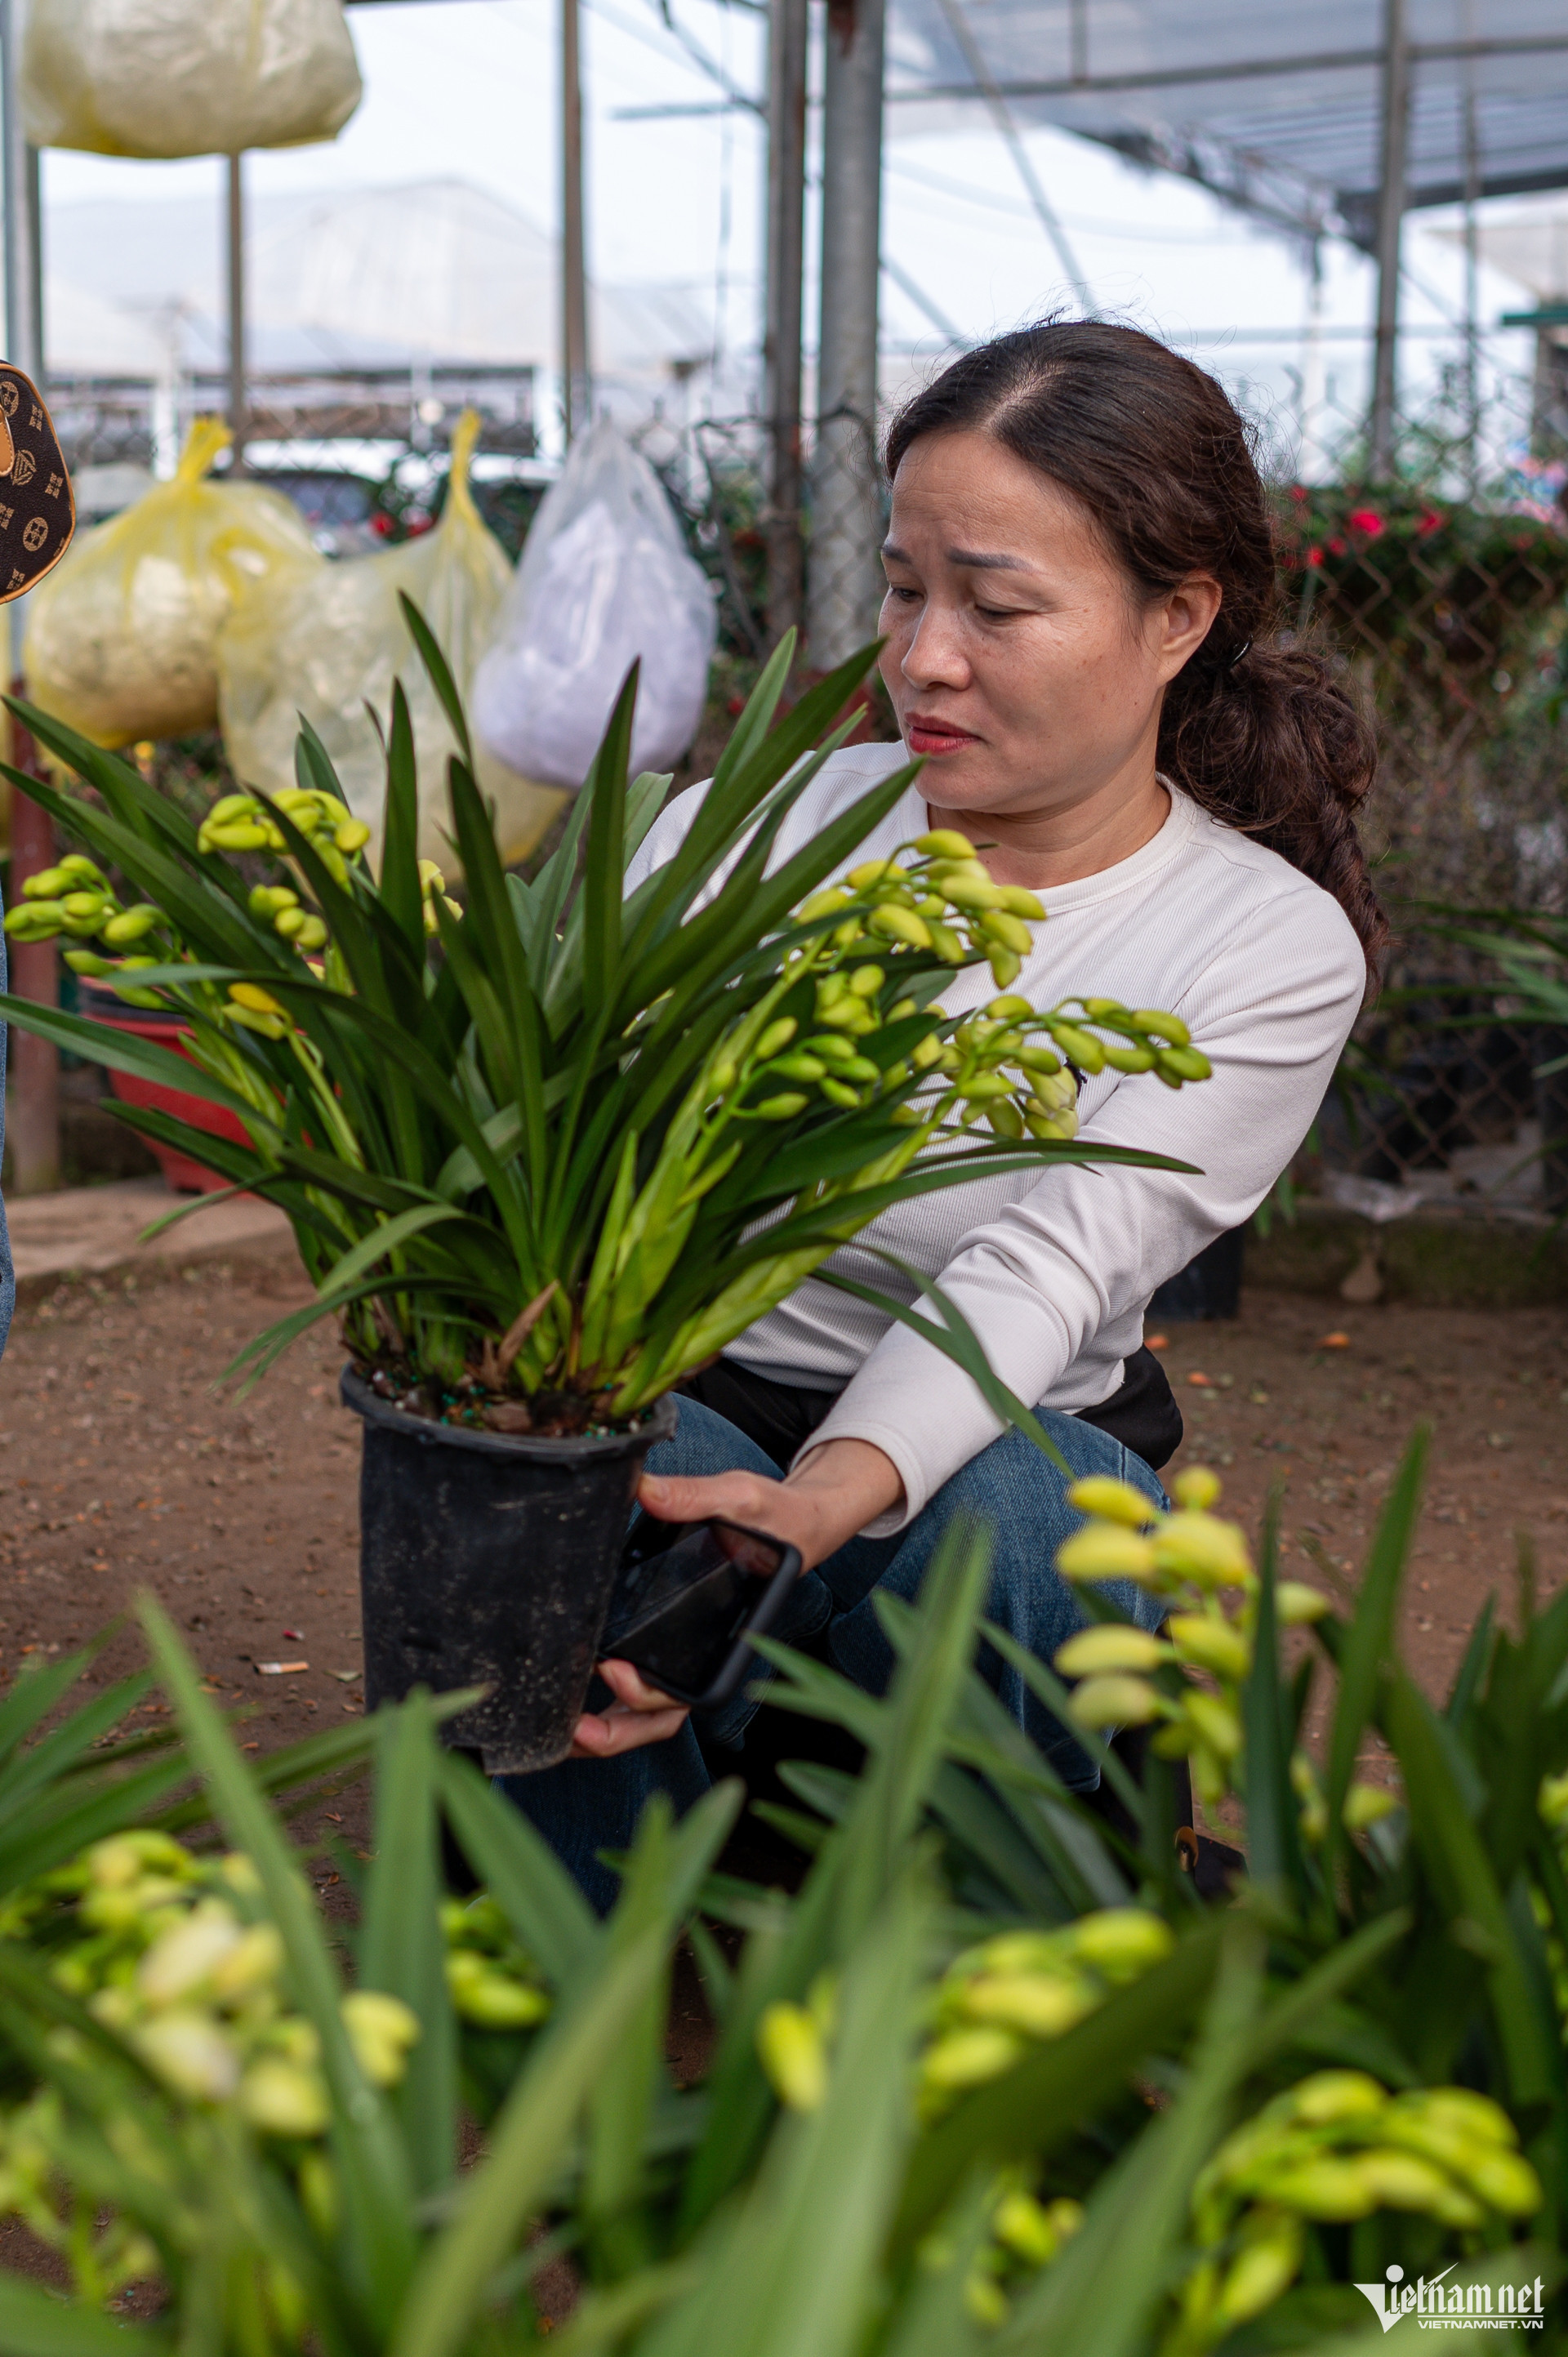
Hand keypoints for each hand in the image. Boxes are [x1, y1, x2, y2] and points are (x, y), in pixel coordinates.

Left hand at [566, 1438, 904, 1760]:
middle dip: (615, 1733)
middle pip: (661, 1717)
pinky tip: (569, 1696)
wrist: (794, 1521)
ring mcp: (687, 1658)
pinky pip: (641, 1687)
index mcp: (730, 1637)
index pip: (688, 1689)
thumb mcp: (741, 1498)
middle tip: (574, 1730)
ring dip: (606, 1731)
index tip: (610, 1670)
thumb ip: (694, 1497)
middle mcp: (706, 1658)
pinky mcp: (671, 1645)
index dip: (646, 1691)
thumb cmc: (774, 1517)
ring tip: (561, 1732)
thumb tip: (646, 1489)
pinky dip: (607, 1703)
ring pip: (647, 1715)